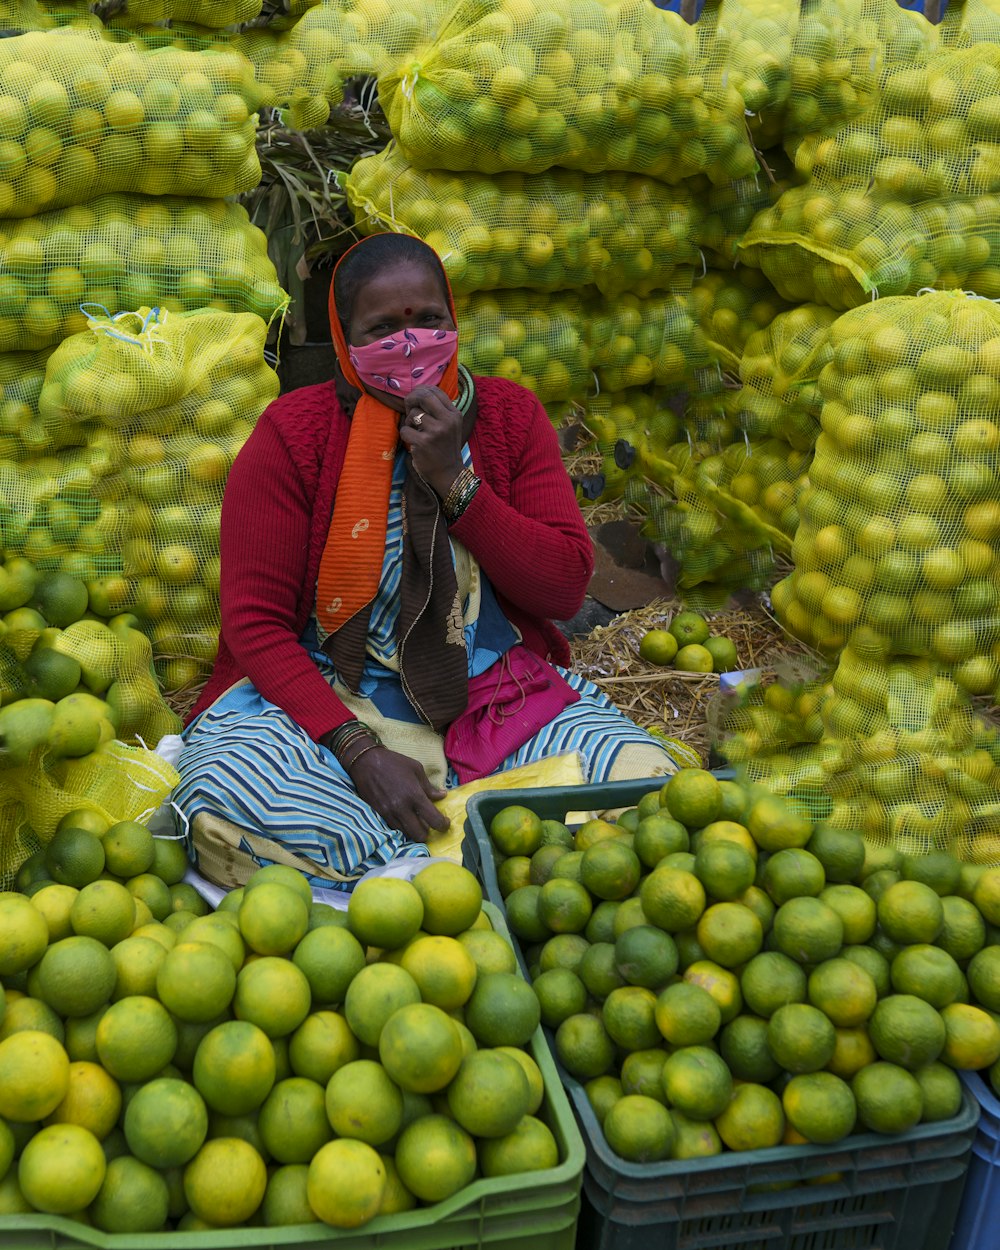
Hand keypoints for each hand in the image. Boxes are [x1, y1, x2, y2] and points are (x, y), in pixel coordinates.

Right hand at [346, 745, 449, 843]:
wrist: (366, 762)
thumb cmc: (394, 762)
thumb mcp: (416, 768)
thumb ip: (429, 786)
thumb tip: (442, 796)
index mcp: (414, 795)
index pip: (434, 820)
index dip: (443, 825)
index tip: (445, 823)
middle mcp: (402, 808)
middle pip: (419, 835)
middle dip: (428, 834)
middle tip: (430, 825)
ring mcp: (389, 813)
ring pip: (406, 834)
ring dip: (414, 831)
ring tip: (417, 822)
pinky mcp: (379, 815)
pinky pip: (394, 829)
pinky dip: (402, 827)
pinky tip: (405, 819)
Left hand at [399, 385, 463, 499]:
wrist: (448, 474)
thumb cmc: (445, 448)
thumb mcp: (450, 426)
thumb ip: (438, 410)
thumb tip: (416, 394)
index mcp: (455, 414)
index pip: (435, 391)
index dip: (421, 391)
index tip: (415, 398)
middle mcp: (448, 421)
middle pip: (424, 396)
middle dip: (411, 399)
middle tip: (407, 406)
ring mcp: (436, 432)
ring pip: (413, 414)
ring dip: (409, 422)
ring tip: (416, 431)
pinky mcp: (424, 443)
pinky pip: (405, 430)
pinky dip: (405, 435)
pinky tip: (413, 442)